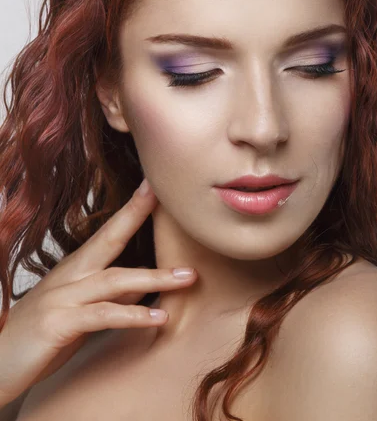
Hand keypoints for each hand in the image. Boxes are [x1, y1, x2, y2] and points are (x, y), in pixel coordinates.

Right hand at [0, 179, 196, 405]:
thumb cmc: (40, 338)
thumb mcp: (81, 312)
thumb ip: (112, 296)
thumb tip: (145, 283)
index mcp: (75, 270)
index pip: (108, 233)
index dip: (131, 209)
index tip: (152, 187)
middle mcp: (69, 276)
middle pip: (109, 239)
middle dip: (137, 214)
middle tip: (168, 197)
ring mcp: (61, 297)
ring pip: (114, 279)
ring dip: (154, 277)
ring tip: (188, 277)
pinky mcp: (58, 324)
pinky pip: (103, 316)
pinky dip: (133, 314)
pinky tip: (159, 318)